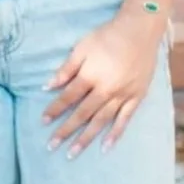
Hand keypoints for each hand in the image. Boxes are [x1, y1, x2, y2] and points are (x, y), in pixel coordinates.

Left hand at [44, 7, 162, 156]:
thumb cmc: (108, 36)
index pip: (68, 97)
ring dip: (85, 138)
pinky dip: (115, 134)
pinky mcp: (137, 97)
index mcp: (91, 76)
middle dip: (65, 130)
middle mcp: (106, 89)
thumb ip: (66, 69)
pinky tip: (105, 147)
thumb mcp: (82, 48)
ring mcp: (123, 95)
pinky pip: (124, 119)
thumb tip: (47, 86)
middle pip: (82, 114)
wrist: (140, 30)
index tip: (43, 122)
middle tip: (51, 146)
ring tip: (72, 153)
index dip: (54, 110)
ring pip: (101, 121)